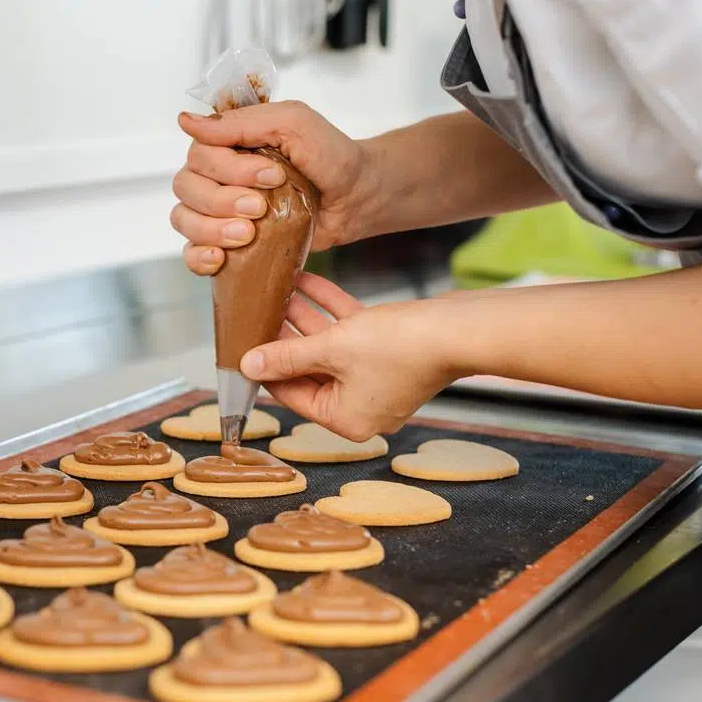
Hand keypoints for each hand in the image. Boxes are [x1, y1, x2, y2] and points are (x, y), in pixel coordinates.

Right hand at [172, 101, 376, 275]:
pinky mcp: (228, 243)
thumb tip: (185, 122)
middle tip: (260, 207)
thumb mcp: (293, 124)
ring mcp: (219, 210)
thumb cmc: (330, 156)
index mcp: (227, 143)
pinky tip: (219, 258)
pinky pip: (191, 252)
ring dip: (210, 229)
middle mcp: (216, 175)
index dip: (229, 168)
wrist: (356, 197)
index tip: (272, 175)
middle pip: (186, 187)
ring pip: (184, 219)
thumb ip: (243, 121)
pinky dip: (198, 257)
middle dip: (221, 200)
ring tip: (247, 234)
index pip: (199, 153)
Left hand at [242, 273, 462, 440]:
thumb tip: (250, 365)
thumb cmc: (401, 347)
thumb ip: (288, 357)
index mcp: (344, 419)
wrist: (459, 329)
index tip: (242, 343)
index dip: (264, 365)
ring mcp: (377, 379)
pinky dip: (332, 311)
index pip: (290, 393)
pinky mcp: (392, 355)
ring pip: (329, 347)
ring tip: (278, 289)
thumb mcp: (332, 349)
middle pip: (309, 369)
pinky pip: (352, 334)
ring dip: (304, 318)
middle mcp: (361, 405)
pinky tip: (308, 282)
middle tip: (256, 312)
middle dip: (284, 336)